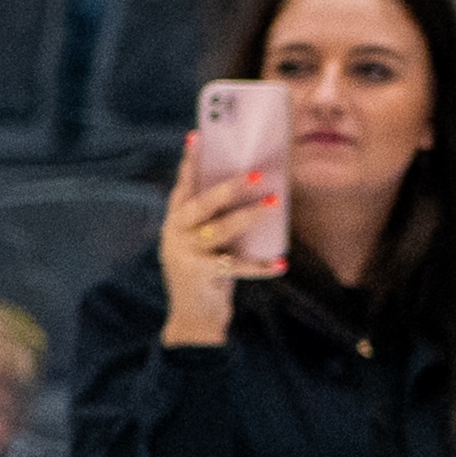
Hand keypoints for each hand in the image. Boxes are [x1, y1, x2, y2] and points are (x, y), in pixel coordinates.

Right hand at [154, 132, 277, 346]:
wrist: (193, 319)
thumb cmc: (206, 272)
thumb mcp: (207, 241)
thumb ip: (218, 219)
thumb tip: (257, 187)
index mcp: (176, 221)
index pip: (184, 186)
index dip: (190, 162)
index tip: (198, 136)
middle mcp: (176, 234)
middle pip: (201, 204)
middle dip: (228, 187)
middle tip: (256, 174)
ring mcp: (184, 254)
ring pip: (219, 230)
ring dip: (248, 216)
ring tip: (274, 203)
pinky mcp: (199, 275)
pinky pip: (235, 267)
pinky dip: (260, 267)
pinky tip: (279, 264)